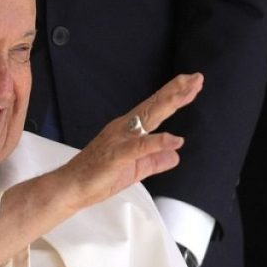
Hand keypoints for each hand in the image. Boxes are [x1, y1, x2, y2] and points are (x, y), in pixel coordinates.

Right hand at [55, 73, 203, 210]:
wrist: (70, 187)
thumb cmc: (97, 176)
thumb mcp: (135, 170)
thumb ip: (155, 160)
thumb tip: (175, 155)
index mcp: (128, 130)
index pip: (155, 109)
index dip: (174, 95)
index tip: (192, 84)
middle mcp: (124, 129)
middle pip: (154, 106)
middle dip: (176, 91)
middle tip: (196, 78)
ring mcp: (120, 140)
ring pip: (148, 118)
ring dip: (168, 104)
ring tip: (187, 93)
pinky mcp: (116, 156)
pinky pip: (139, 147)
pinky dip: (157, 142)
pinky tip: (174, 139)